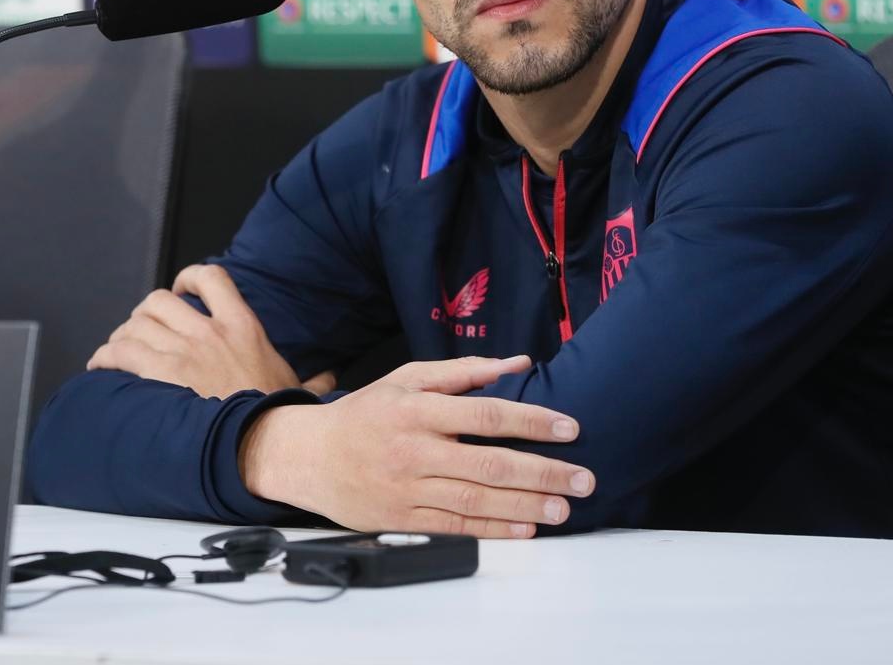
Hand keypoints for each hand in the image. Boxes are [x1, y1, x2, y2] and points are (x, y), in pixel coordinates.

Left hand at [86, 265, 336, 397]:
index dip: (189, 278)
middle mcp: (210, 332)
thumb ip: (313, 380)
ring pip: (136, 323)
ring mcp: (185, 351)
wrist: (263, 443)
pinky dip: (105, 356)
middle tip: (141, 333)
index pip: (211, 278)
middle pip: (159, 301)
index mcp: (242, 327)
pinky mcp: (163, 374)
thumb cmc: (279, 419)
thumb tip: (329, 377)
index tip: (181, 291)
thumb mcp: (298, 391)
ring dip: (121, 337)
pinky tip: (101, 367)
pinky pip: (121, 351)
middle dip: (144, 314)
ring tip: (115, 353)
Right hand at [239, 355, 595, 538]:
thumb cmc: (364, 415)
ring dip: (526, 505)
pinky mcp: (402, 517)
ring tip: (564, 507)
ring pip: (477, 499)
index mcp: (416, 408)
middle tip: (583, 479)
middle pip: (489, 463)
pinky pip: (456, 525)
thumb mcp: (405, 379)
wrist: (308, 457)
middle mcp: (413, 449)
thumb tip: (517, 363)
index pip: (485, 414)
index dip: (531, 421)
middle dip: (543, 472)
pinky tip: (526, 529)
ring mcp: (407, 487)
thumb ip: (463, 372)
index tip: (569, 428)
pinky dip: (494, 529)